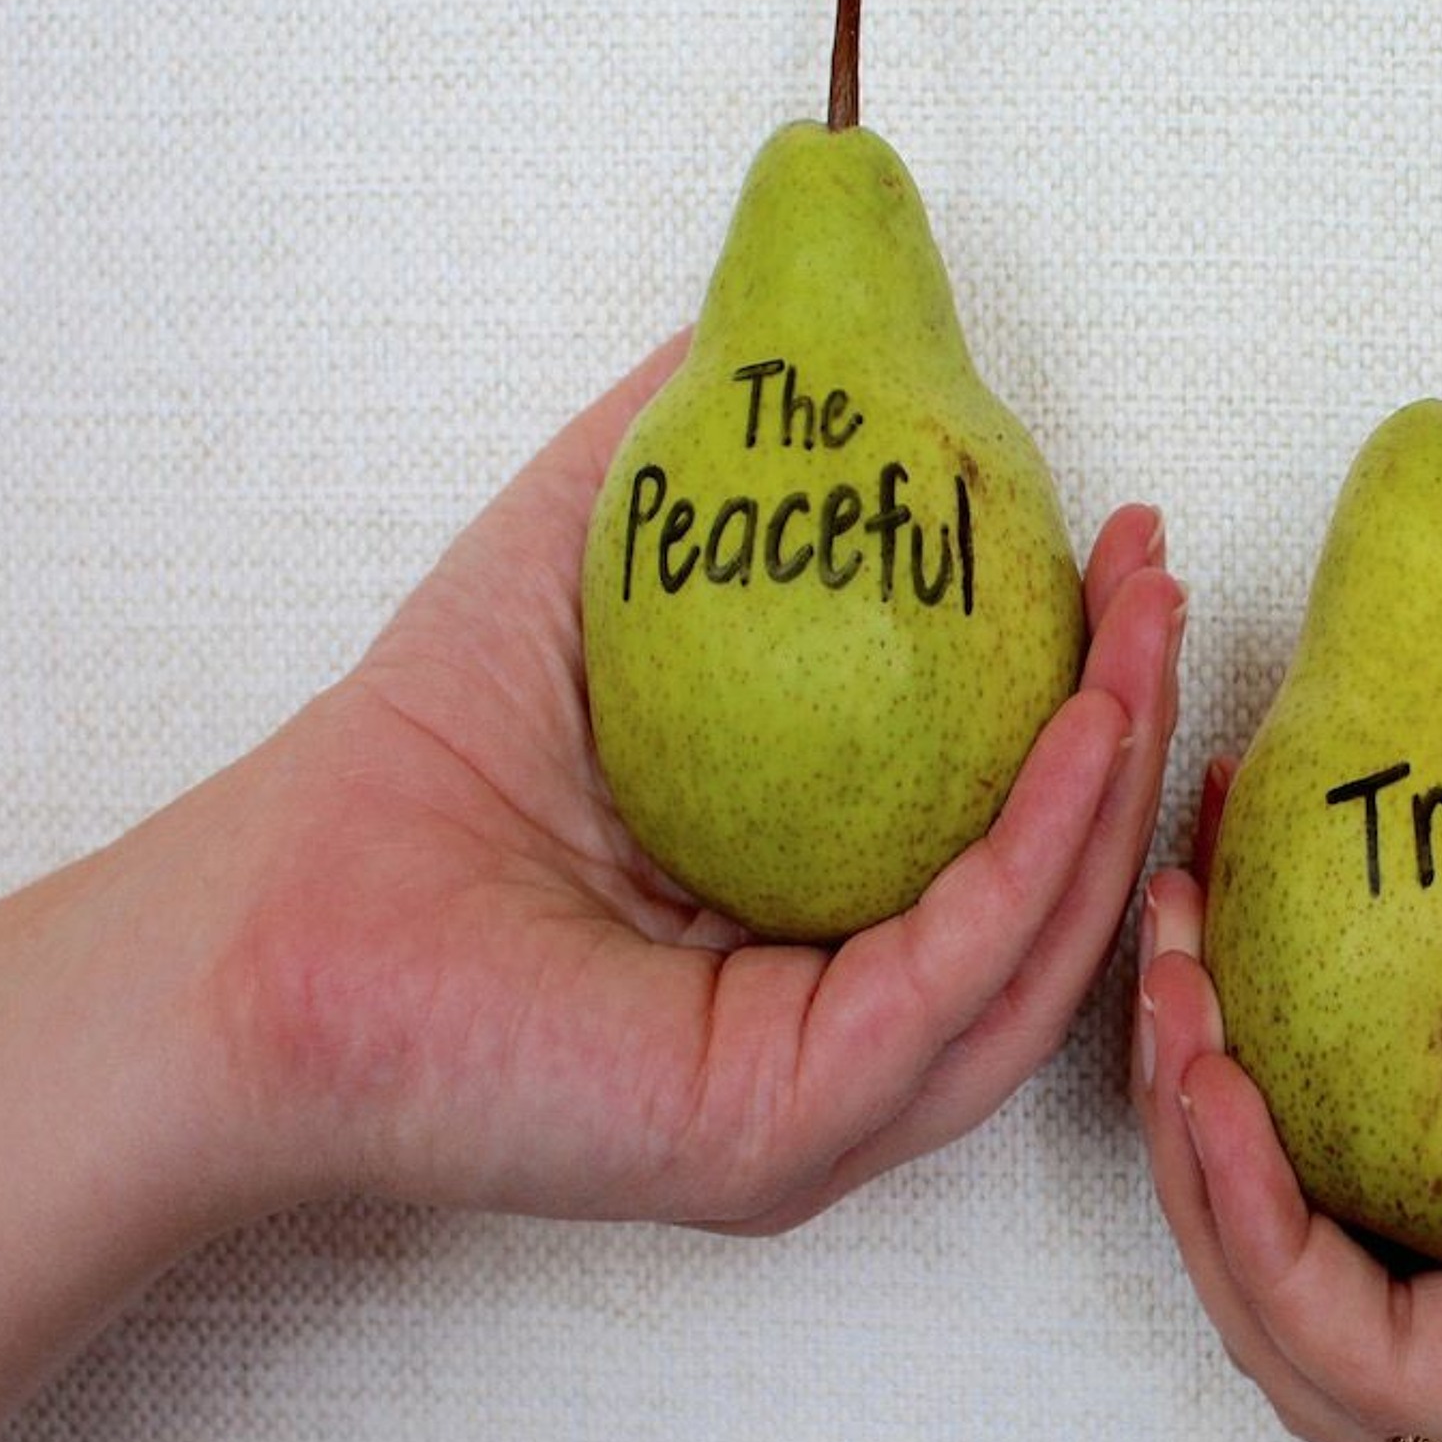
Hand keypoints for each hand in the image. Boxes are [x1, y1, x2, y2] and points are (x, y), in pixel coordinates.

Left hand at [223, 337, 1185, 1229]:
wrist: (275, 915)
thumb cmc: (419, 763)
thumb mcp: (592, 564)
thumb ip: (698, 455)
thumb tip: (806, 320)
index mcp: (820, 929)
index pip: (999, 821)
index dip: (1085, 688)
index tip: (1125, 550)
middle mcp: (844, 1023)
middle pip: (1050, 886)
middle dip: (1136, 722)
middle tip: (1165, 579)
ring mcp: (828, 1093)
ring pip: (1039, 947)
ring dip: (1121, 786)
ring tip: (1149, 628)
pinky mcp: (790, 1122)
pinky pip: (957, 981)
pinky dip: (1040, 856)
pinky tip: (1083, 729)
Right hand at [1134, 750, 1441, 1441]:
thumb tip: (1369, 774)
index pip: (1320, 1180)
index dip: (1224, 1045)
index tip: (1189, 886)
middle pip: (1269, 1263)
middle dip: (1171, 1106)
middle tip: (1157, 945)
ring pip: (1277, 1322)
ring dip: (1182, 1165)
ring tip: (1168, 1006)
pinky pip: (1344, 1341)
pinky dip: (1246, 1223)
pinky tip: (1212, 1085)